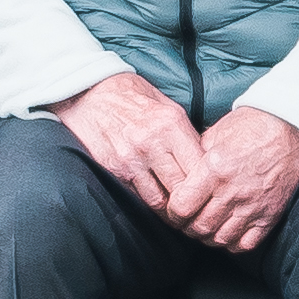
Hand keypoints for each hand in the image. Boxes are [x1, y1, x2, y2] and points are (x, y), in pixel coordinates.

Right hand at [54, 69, 208, 219]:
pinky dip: (146, 200)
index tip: (207, 190)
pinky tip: (151, 196)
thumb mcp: (168, 106)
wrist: (91, 90)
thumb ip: (186, 134)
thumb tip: (204, 163)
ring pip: (158, 200)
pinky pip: (136, 196)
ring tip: (173, 208)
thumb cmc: (133, 96)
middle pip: (180, 189)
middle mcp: (152, 142)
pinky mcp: (112, 168)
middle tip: (193, 206)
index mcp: (171, 124)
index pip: (198, 168)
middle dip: (188, 201)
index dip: (206, 184)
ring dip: (167, 207)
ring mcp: (130, 157)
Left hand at [178, 104, 298, 253]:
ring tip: (206, 225)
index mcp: (216, 169)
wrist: (289, 127)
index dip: (173, 212)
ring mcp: (253, 206)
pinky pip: (245, 243)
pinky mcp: (270, 215)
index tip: (174, 209)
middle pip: (199, 227)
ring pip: (220, 239)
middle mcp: (234, 191)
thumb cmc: (251, 127)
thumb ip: (193, 158)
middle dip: (187, 227)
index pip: (182, 207)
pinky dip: (232, 243)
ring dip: (208, 236)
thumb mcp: (214, 134)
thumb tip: (176, 177)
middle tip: (187, 220)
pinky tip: (227, 231)